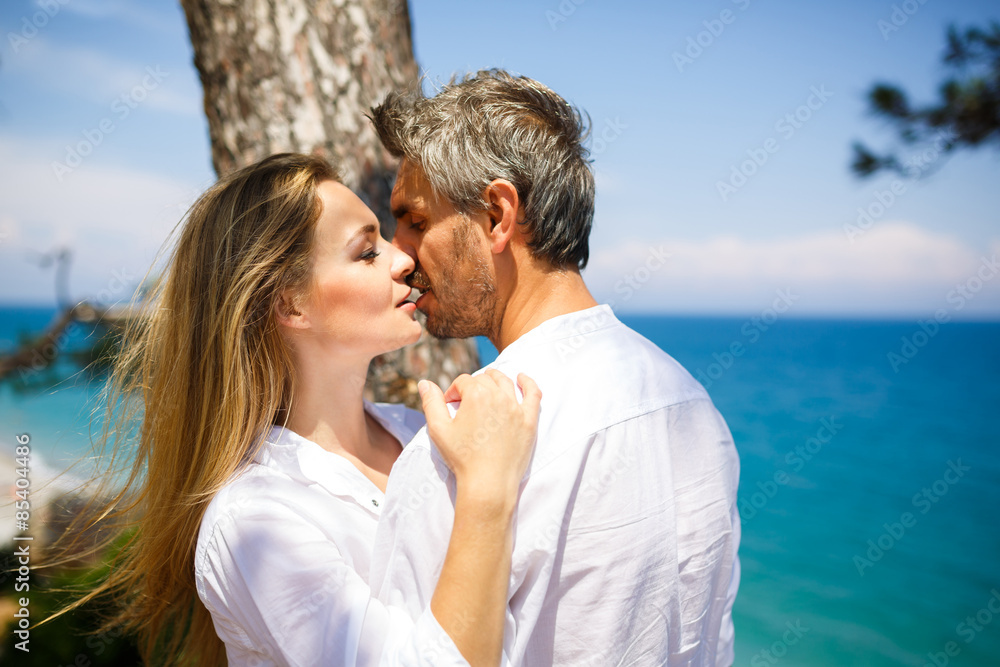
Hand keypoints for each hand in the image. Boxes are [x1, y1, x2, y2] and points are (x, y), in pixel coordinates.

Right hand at [419, 370, 541, 502]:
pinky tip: (522, 378)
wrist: (488, 483)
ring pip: (505, 383)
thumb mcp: (438, 429)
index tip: (450, 405)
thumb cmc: (462, 457)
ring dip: (494, 379)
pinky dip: (528, 382)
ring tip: (487, 384)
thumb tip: (424, 383)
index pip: (463, 381)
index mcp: (476, 395)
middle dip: (472, 386)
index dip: (453, 391)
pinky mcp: (529, 421)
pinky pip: (533, 394)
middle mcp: (498, 396)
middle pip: (484, 380)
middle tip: (465, 402)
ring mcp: (516, 408)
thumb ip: (431, 402)